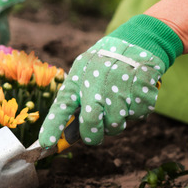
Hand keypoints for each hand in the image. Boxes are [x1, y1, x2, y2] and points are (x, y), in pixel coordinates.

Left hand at [38, 15, 183, 147]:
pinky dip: (136, 111)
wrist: (135, 43)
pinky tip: (132, 94)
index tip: (46, 144)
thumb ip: (76, 103)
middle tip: (94, 136)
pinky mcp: (141, 90)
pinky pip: (138, 116)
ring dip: (117, 122)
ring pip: (116, 125)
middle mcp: (96, 84)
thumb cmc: (102, 66)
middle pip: (91, 122)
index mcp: (77, 80)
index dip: (53, 127)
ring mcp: (120, 88)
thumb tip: (70, 136)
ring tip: (118, 103)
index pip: (61, 107)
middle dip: (92, 136)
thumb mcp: (82, 76)